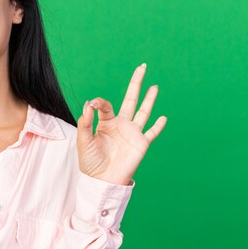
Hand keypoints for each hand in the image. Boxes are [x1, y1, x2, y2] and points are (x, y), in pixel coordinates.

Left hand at [76, 64, 166, 184]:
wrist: (101, 180)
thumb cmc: (90, 162)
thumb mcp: (84, 141)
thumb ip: (85, 123)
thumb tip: (88, 104)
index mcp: (106, 123)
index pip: (106, 105)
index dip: (99, 102)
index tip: (93, 104)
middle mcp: (121, 124)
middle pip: (131, 99)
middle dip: (136, 84)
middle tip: (142, 67)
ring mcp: (132, 133)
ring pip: (143, 112)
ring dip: (149, 99)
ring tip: (155, 86)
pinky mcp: (141, 144)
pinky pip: (151, 133)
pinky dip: (158, 126)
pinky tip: (163, 117)